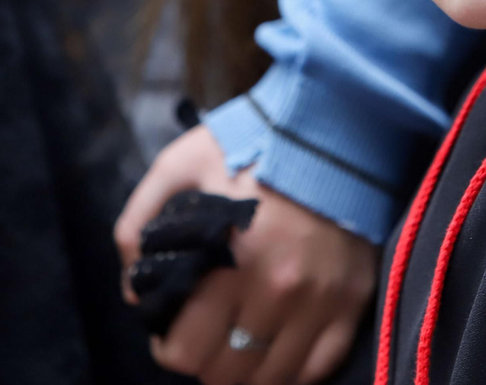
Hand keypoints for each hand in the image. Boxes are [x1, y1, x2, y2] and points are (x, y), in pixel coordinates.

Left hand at [116, 126, 377, 384]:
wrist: (336, 126)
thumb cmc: (254, 143)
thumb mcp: (180, 163)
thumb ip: (139, 221)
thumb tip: (132, 289)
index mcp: (233, 261)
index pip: (187, 350)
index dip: (169, 349)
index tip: (170, 333)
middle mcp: (280, 292)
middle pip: (227, 374)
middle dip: (205, 362)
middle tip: (204, 339)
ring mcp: (321, 302)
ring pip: (273, 380)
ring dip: (246, 374)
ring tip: (237, 350)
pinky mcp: (353, 302)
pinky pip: (320, 368)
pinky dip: (293, 373)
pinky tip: (276, 355)